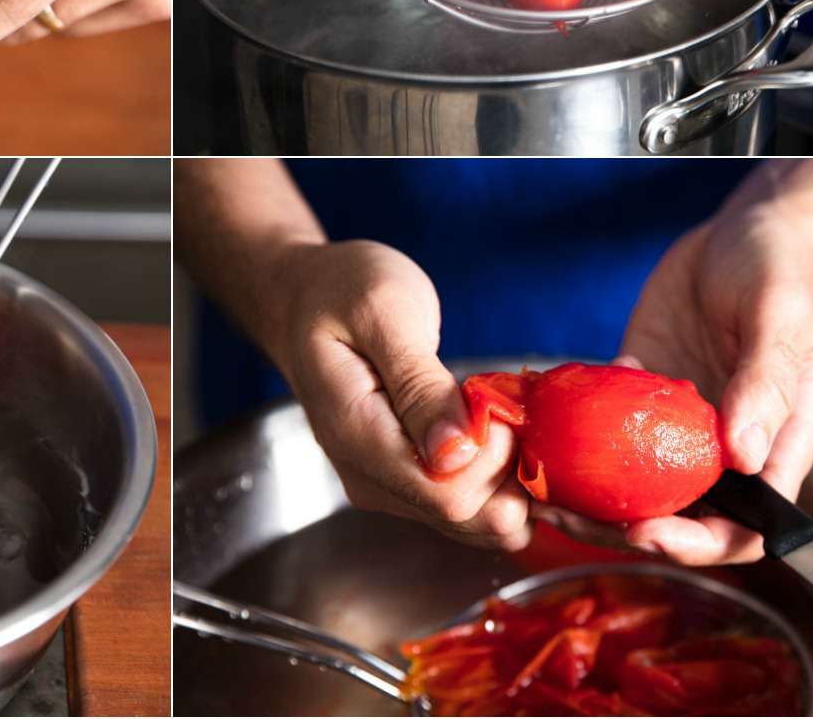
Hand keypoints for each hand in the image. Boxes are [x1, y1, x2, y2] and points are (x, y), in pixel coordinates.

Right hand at [262, 240, 531, 551]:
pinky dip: (499, 475)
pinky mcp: (403, 482)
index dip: (494, 457)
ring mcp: (386, 486)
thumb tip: (456, 454)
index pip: (447, 496)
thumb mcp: (383, 312)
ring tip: (496, 408)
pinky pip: (468, 506)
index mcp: (357, 437)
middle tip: (502, 400)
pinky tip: (492, 425)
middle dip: (510, 467)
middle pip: (468, 519)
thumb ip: (419, 385)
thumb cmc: (341, 290)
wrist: (303, 299)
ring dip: (510, 472)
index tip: (494, 398)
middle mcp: (369, 478)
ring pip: (477, 522)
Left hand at [544, 202, 812, 564]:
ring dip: (589, 494)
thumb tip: (744, 456)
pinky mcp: (640, 386)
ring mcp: (677, 420)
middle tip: (568, 515)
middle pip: (680, 514)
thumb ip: (765, 384)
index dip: (700, 543)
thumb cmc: (779, 273)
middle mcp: (723, 444)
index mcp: (774, 444)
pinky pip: (604, 424)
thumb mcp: (780, 318)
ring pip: (634, 480)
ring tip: (540, 489)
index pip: (746, 526)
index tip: (649, 531)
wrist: (744, 231)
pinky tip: (533, 435)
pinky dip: (572, 437)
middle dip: (625, 527)